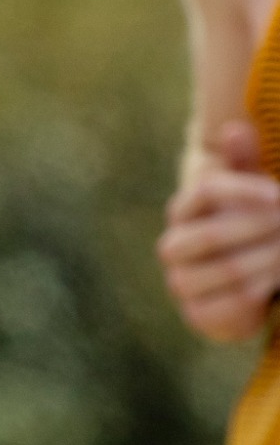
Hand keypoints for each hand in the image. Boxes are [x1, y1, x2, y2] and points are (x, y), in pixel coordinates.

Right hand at [159, 118, 279, 340]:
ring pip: (227, 269)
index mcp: (183, 211)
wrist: (243, 286)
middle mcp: (173, 246)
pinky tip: (279, 278)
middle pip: (212, 235)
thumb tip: (234, 129)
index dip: (243, 192)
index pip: (204, 191)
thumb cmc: (250, 228)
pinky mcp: (197, 315)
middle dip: (262, 230)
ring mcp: (182, 283)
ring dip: (270, 260)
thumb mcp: (251, 194)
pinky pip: (235, 302)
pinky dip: (266, 289)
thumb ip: (244, 164)